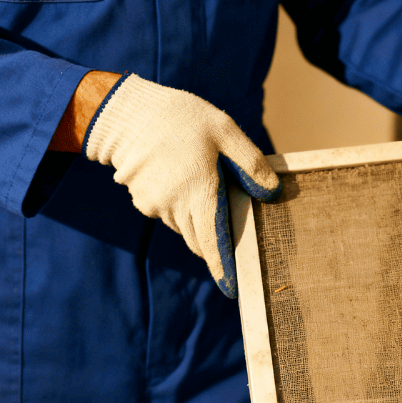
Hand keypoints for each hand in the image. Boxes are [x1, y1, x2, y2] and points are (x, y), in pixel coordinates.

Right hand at [82, 74, 279, 298]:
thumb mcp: (225, 131)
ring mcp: (155, 207)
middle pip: (200, 240)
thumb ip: (250, 164)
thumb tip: (272, 192)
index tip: (232, 288)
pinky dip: (177, 205)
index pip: (214, 243)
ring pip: (184, 227)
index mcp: (199, 192)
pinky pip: (167, 214)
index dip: (223, 267)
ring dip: (195, 217)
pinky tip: (177, 175)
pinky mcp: (142, 202)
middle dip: (214, 237)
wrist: (129, 114)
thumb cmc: (183, 118)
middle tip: (224, 211)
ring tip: (198, 180)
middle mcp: (175, 207)